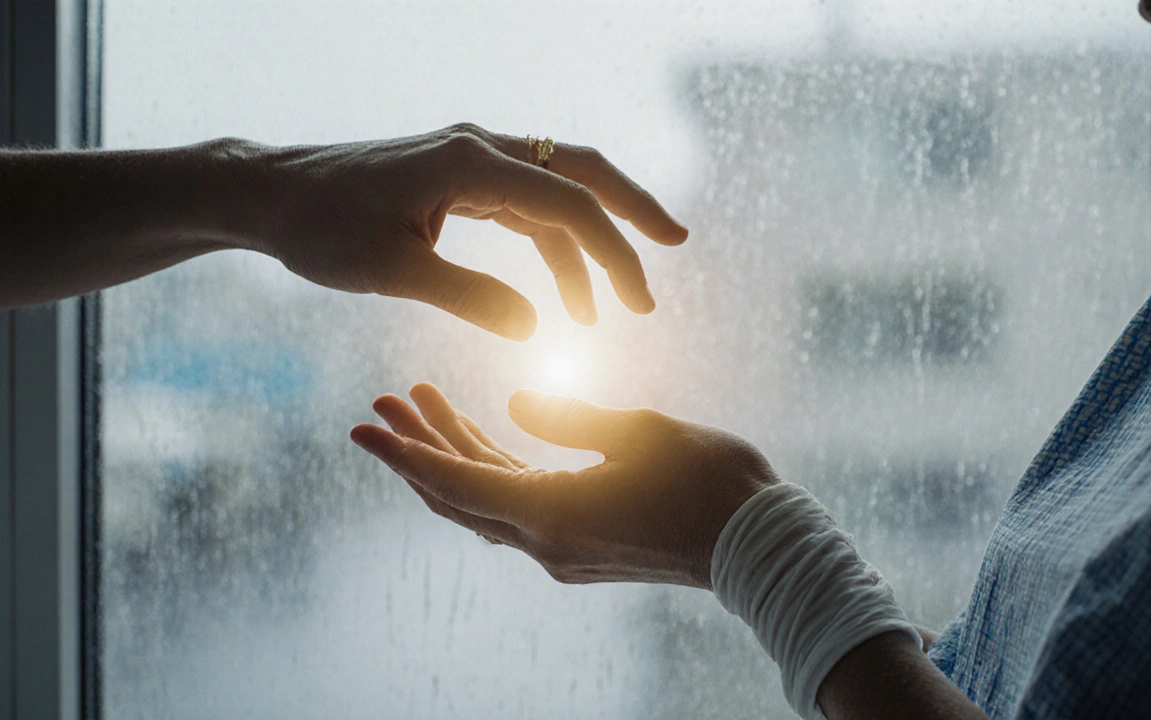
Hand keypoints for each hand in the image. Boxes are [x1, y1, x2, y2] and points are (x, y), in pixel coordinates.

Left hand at [253, 124, 686, 338]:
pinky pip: (526, 206)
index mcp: (468, 164)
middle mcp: (479, 149)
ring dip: (592, 242)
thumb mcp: (393, 272)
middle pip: (580, 170)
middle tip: (675, 245)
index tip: (639, 305)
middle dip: (631, 210)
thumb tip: (536, 330)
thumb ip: (470, 297)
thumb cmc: (321, 230)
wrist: (270, 196)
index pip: (566, 203)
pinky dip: (554, 245)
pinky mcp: (460, 178)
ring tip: (615, 306)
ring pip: (558, 189)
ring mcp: (471, 160)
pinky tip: (565, 293)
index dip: (612, 254)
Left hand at [349, 384, 778, 588]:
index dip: (405, 452)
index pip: (456, 482)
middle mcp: (546, 541)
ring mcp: (563, 548)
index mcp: (552, 513)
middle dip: (419, 445)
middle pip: (460, 493)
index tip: (362, 425)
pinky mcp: (582, 544)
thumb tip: (510, 403)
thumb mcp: (638, 432)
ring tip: (425, 401)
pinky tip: (486, 433)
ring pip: (487, 499)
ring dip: (455, 453)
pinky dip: (493, 470)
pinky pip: (518, 507)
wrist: (758, 545)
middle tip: (384, 401)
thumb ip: (566, 416)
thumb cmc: (708, 481)